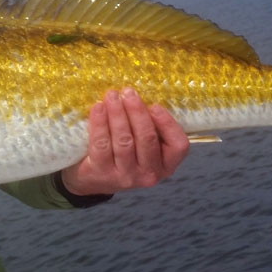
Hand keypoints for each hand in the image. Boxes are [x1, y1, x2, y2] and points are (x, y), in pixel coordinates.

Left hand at [60, 88, 188, 196]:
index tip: (154, 105)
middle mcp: (149, 174)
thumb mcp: (144, 145)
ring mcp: (126, 176)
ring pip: (124, 140)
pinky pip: (102, 144)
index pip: (178, 145)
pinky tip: (98, 108)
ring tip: (112, 96)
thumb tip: (142, 96)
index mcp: (166, 165)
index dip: (168, 123)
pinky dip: (100, 123)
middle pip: (147, 138)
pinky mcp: (102, 172)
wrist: (93, 178)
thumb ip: (149, 126)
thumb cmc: (125, 153)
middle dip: (137, 111)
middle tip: (128, 92)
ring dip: (118, 114)